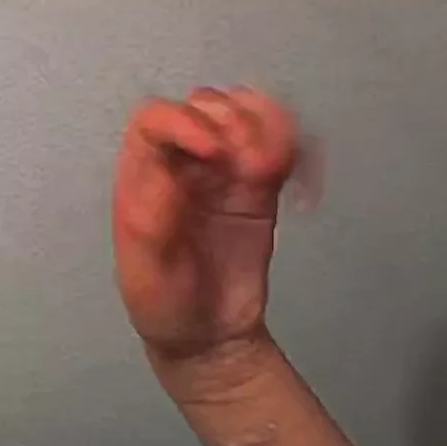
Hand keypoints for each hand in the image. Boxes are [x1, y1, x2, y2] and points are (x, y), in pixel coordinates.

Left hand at [113, 87, 300, 364]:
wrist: (209, 338)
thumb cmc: (167, 307)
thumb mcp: (144, 273)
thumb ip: (149, 223)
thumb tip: (164, 175)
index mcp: (144, 175)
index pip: (157, 119)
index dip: (186, 122)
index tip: (214, 151)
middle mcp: (184, 165)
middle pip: (208, 107)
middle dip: (235, 125)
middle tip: (252, 166)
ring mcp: (225, 173)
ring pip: (247, 117)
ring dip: (269, 131)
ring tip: (275, 173)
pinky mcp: (260, 189)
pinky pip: (280, 149)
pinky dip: (297, 152)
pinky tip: (301, 182)